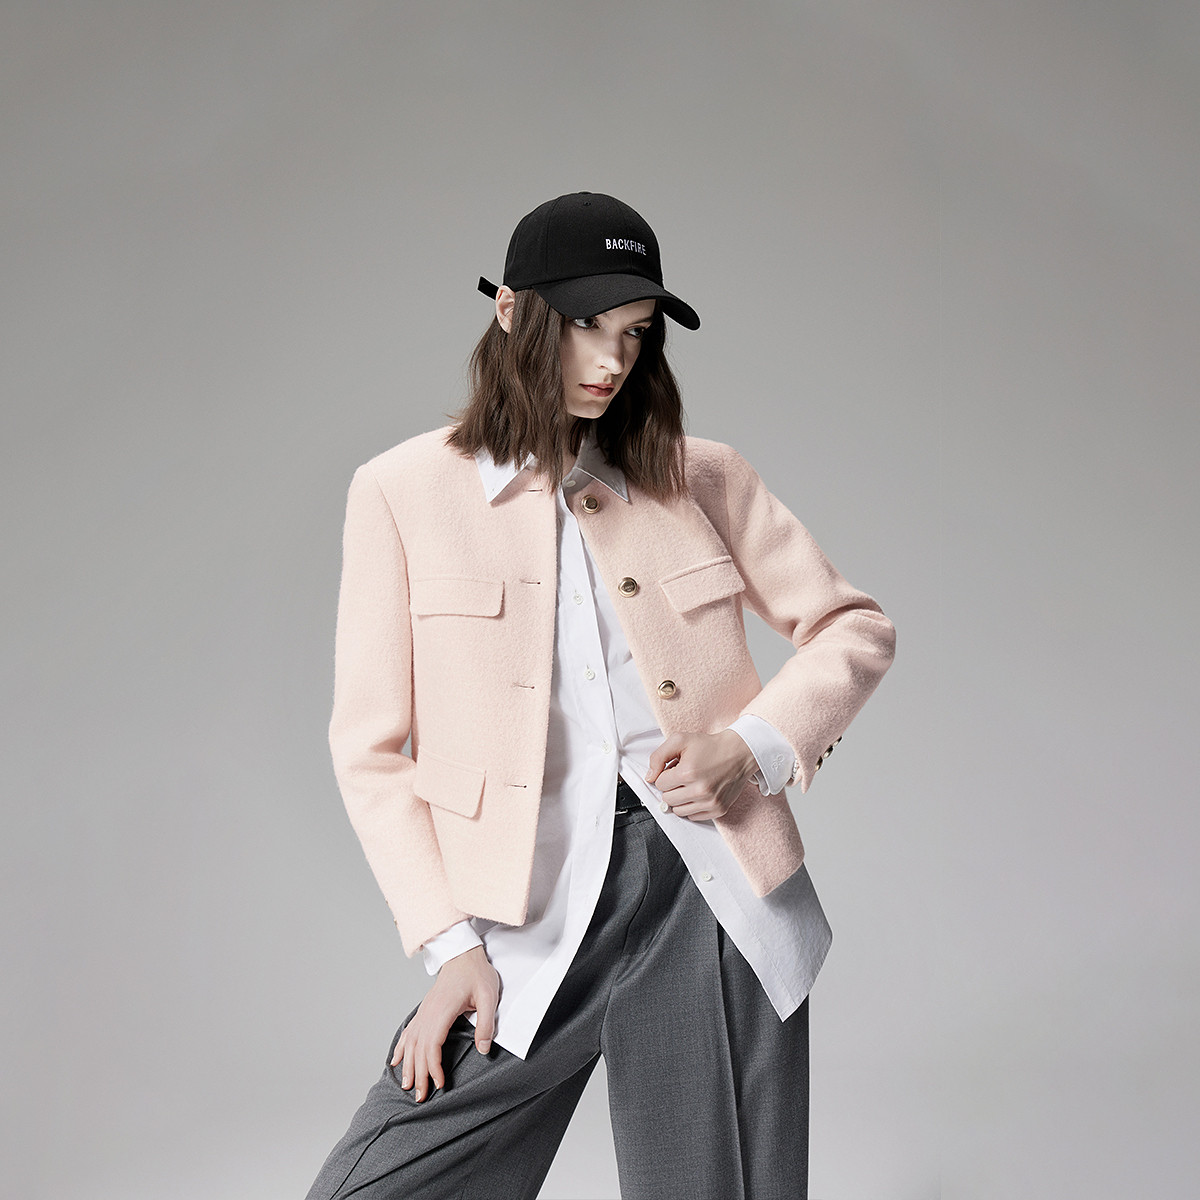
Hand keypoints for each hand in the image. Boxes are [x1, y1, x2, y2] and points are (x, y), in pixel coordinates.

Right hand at [390, 944, 498, 1102]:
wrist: (463, 953)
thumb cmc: (476, 973)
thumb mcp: (488, 996)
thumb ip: (486, 1023)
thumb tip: (483, 1049)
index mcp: (442, 1010)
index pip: (432, 1045)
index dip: (433, 1067)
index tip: (439, 1084)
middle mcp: (428, 1013)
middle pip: (419, 1049)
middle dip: (418, 1074)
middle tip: (420, 1098)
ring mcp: (424, 1011)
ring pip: (410, 1043)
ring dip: (407, 1065)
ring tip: (406, 1086)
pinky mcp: (425, 1010)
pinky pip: (408, 1032)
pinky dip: (400, 1048)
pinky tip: (395, 1061)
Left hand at [645, 729, 758, 820]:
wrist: (738, 752)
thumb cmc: (710, 746)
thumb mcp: (680, 740)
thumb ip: (658, 756)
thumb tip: (649, 777)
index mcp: (687, 773)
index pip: (660, 784)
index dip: (666, 774)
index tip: (676, 768)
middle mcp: (699, 790)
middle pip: (667, 799)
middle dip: (671, 787)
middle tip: (682, 776)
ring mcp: (710, 802)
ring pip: (678, 810)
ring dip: (680, 798)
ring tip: (690, 785)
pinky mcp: (718, 809)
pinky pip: (693, 817)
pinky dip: (692, 806)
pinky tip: (698, 793)